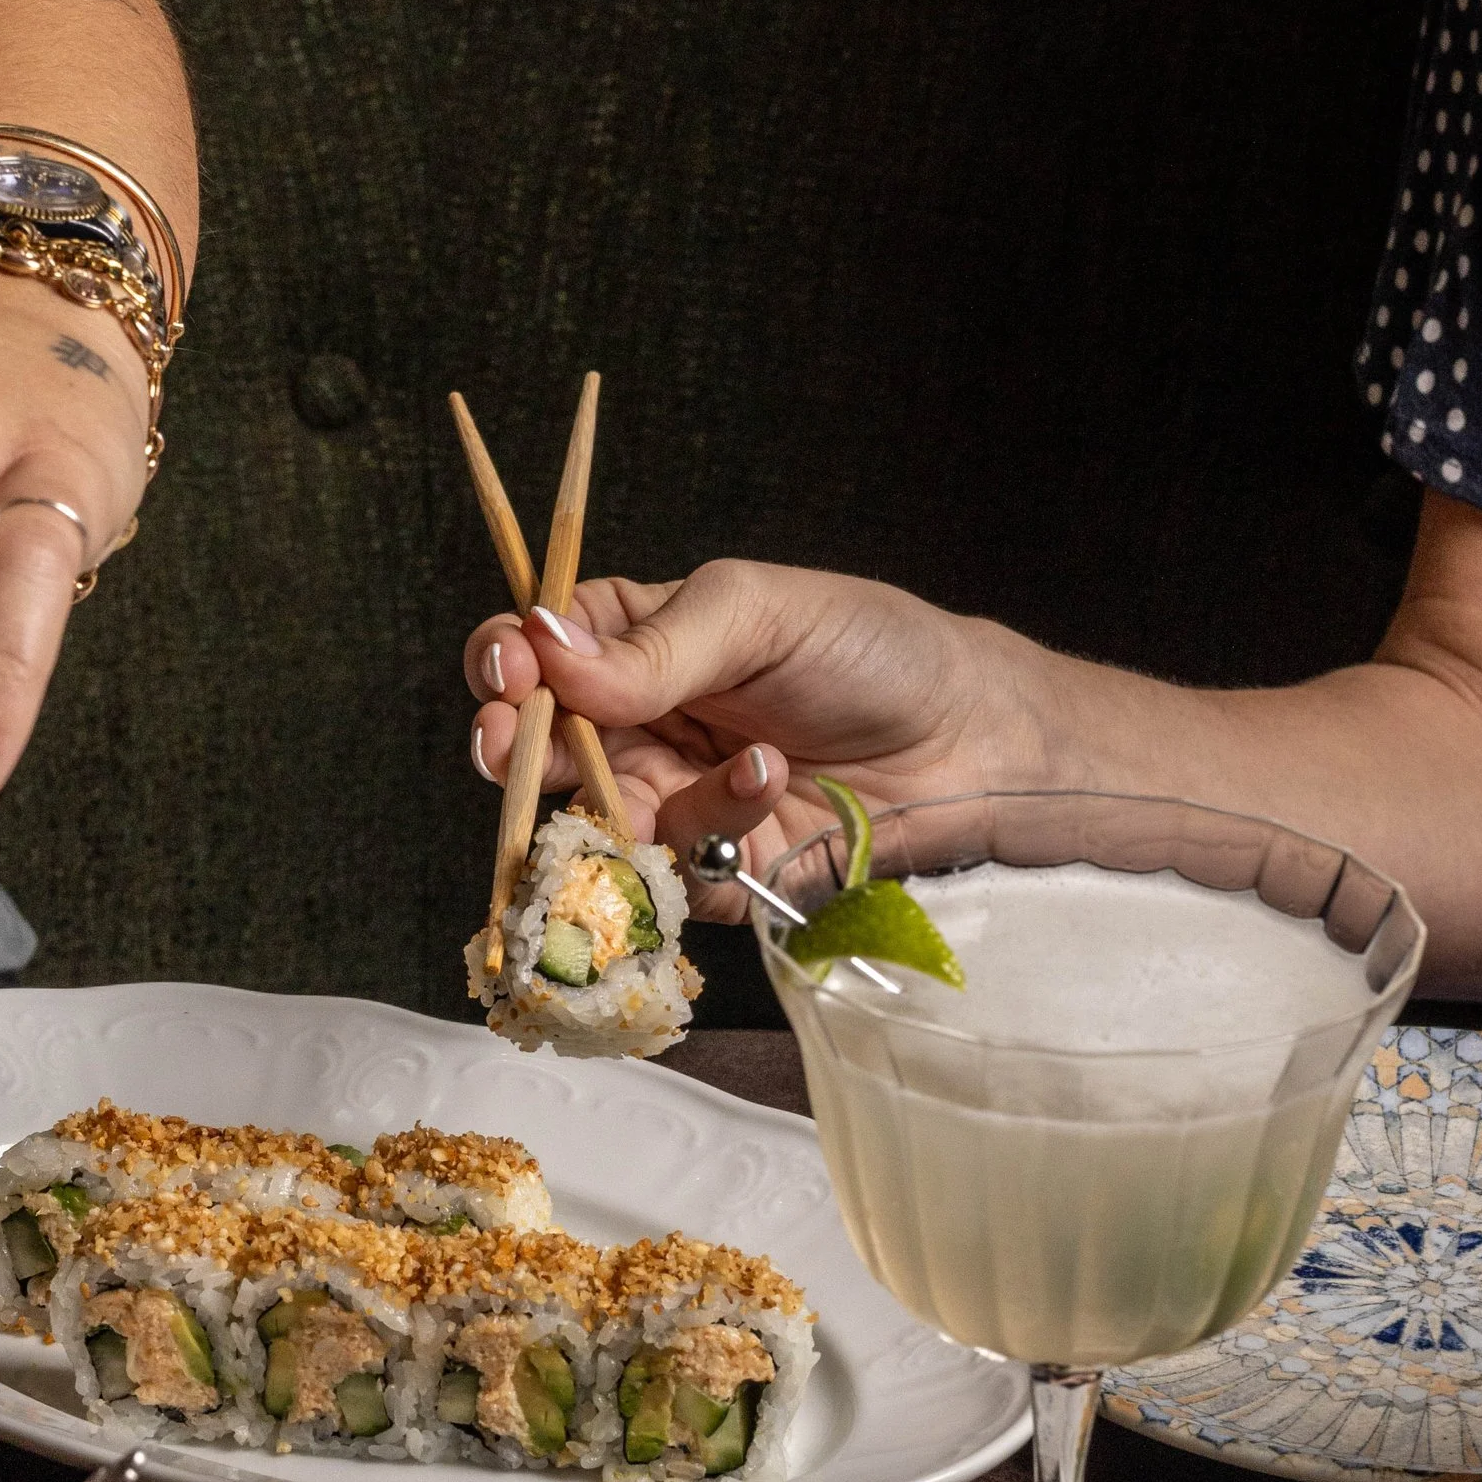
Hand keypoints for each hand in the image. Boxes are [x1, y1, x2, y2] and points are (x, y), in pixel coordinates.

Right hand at [464, 560, 1044, 914]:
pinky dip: (709, 825)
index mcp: (640, 641)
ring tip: (742, 753)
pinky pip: (664, 870)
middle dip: (514, 747)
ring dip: (628, 792)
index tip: (509, 668)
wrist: (974, 742)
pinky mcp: (713, 870)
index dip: (507, 660)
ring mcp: (671, 801)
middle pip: (536, 746)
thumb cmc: (876, 652)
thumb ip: (655, 642)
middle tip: (513, 741)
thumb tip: (545, 650)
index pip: (539, 650)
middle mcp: (641, 725)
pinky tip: (769, 782)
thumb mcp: (761, 611)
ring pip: (588, 819)